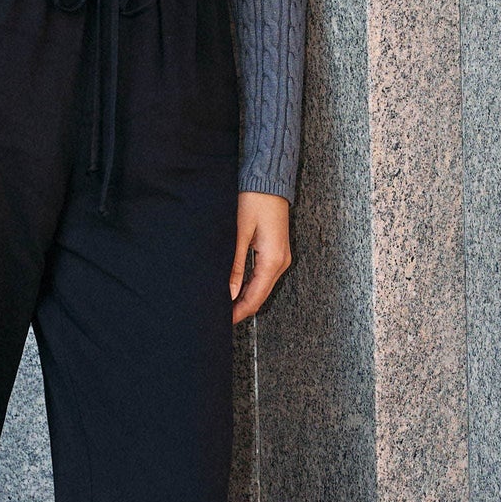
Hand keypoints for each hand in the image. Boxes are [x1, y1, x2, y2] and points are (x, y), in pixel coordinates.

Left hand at [229, 191, 292, 324]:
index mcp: (272, 260)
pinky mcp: (277, 250)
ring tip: (224, 304)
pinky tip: (236, 287)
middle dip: (241, 308)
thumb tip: (228, 293)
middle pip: (260, 295)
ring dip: (245, 297)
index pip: (255, 297)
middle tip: (219, 315)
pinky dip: (251, 285)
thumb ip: (234, 265)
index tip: (222, 322)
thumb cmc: (254, 200)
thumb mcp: (239, 233)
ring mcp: (281, 256)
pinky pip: (264, 275)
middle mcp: (281, 262)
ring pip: (262, 287)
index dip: (238, 312)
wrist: (269, 180)